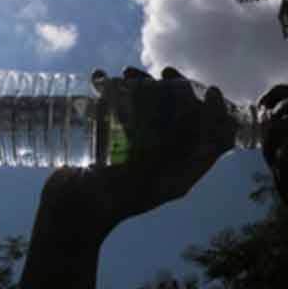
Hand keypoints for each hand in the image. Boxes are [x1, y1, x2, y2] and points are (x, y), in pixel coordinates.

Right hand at [37, 66, 234, 244]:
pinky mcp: (112, 145)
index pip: (215, 140)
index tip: (208, 90)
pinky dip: (114, 93)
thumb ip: (171, 151)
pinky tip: (100, 80)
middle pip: (185, 117)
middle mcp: (164, 159)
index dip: (218, 114)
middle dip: (177, 89)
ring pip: (153, 109)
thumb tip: (202, 126)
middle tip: (163, 73)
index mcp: (181, 172)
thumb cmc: (107, 201)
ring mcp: (137, 151)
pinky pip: (121, 113)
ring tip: (126, 73)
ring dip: (144, 85)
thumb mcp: (145, 177)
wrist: (69, 214)